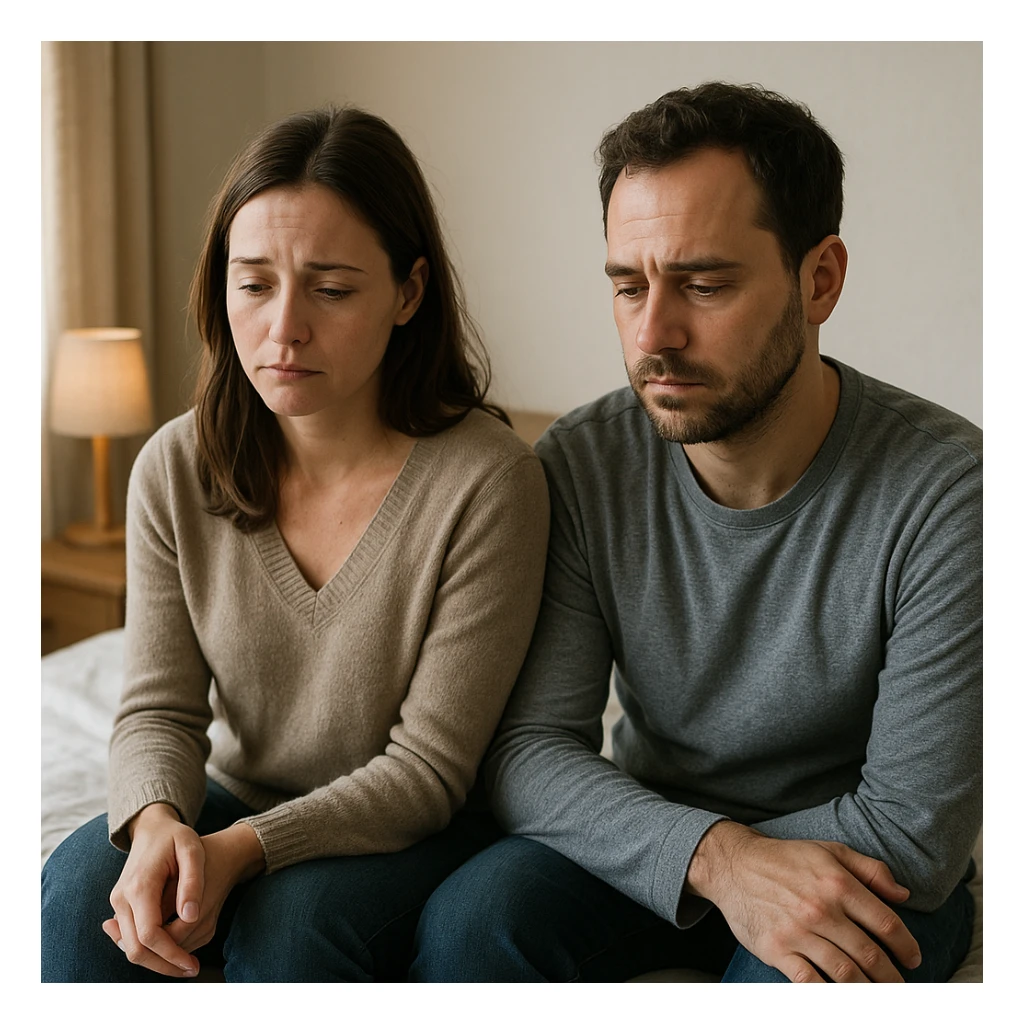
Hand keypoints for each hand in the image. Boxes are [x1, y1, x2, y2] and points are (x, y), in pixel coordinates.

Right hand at [104, 820, 264, 971]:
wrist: (150, 827)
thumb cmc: (175, 835)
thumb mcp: (192, 849)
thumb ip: (192, 881)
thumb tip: (190, 916)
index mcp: (139, 886)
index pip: (150, 935)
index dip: (171, 955)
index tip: (192, 964)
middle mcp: (121, 898)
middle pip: (135, 948)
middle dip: (163, 965)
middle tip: (191, 969)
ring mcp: (117, 903)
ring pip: (130, 947)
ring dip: (156, 960)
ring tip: (185, 963)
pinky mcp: (120, 906)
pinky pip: (130, 936)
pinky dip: (149, 949)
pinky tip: (173, 951)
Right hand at [685, 822, 921, 982]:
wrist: (733, 865)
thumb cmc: (786, 859)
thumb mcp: (829, 851)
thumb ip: (870, 869)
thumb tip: (904, 894)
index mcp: (838, 883)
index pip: (886, 923)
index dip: (906, 947)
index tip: (914, 959)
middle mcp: (821, 909)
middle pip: (870, 955)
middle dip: (892, 978)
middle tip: (901, 988)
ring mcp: (798, 932)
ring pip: (846, 974)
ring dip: (869, 991)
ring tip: (880, 998)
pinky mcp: (777, 950)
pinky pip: (811, 983)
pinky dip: (831, 997)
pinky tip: (842, 998)